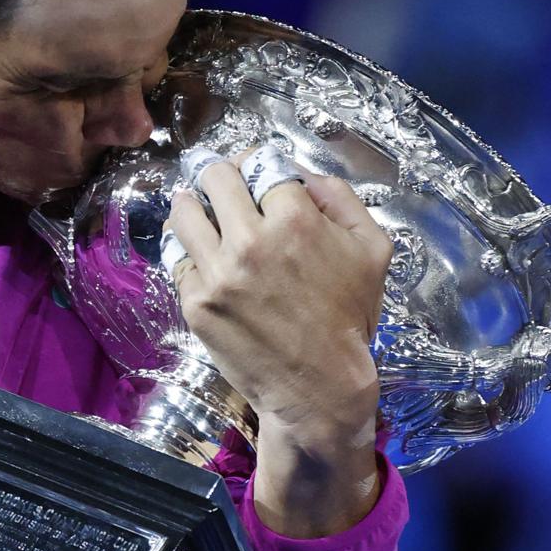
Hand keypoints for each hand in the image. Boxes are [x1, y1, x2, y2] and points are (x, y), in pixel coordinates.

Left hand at [162, 151, 392, 535]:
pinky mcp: (196, 302)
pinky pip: (178, 258)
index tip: (254, 172)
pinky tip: (202, 257)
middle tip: (222, 185)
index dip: (257, 163)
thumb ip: (341, 198)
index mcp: (296, 220)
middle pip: (214, 177)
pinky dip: (189, 253)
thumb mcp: (372, 249)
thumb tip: (303, 173)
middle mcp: (250, 240)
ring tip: (198, 210)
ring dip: (191, 205)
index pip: (260, 163)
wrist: (318, 387)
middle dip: (220, 176)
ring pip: (183, 211)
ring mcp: (217, 273)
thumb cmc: (347, 317)